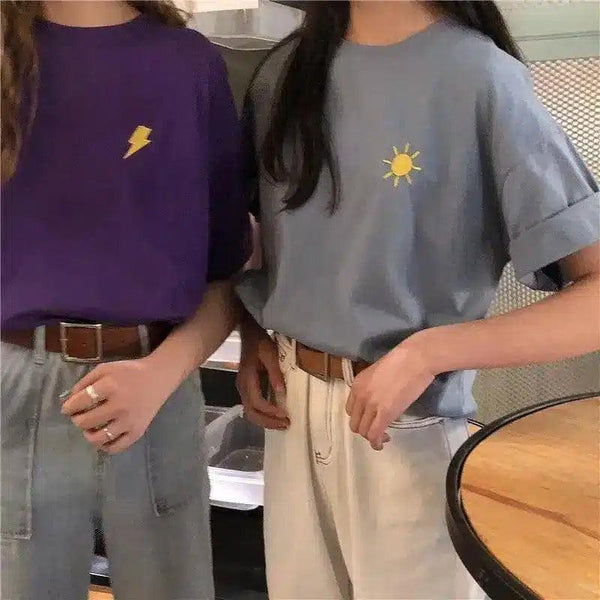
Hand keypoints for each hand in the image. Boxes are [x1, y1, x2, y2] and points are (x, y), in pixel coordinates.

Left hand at [62, 356, 179, 453]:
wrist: (158, 378)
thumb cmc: (130, 372)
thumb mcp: (106, 368)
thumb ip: (85, 382)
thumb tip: (69, 400)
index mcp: (111, 386)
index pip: (80, 402)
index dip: (69, 407)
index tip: (67, 408)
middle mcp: (120, 406)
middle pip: (85, 422)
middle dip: (77, 420)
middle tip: (79, 416)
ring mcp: (129, 421)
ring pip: (98, 439)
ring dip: (88, 434)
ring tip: (90, 428)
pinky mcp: (138, 431)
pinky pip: (115, 447)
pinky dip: (104, 446)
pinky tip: (103, 437)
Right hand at [236, 317, 288, 429]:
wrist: (248, 332)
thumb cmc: (260, 341)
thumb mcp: (270, 354)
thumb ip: (275, 373)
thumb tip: (281, 392)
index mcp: (247, 378)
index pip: (257, 402)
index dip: (270, 411)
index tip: (285, 414)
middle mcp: (242, 386)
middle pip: (251, 412)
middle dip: (268, 422)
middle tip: (286, 425)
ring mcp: (243, 388)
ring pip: (251, 411)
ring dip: (265, 420)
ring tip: (282, 423)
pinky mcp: (247, 387)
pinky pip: (253, 406)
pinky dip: (263, 414)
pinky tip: (275, 415)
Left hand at [346, 340, 435, 450]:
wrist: (415, 358)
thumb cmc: (402, 360)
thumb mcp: (378, 372)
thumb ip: (373, 387)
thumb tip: (379, 398)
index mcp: (357, 384)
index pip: (350, 409)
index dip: (360, 418)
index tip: (371, 419)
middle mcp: (360, 396)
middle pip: (354, 422)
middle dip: (364, 429)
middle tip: (378, 428)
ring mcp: (371, 405)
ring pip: (363, 431)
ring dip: (371, 437)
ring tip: (383, 436)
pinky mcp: (385, 413)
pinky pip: (374, 434)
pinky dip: (377, 442)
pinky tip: (383, 442)